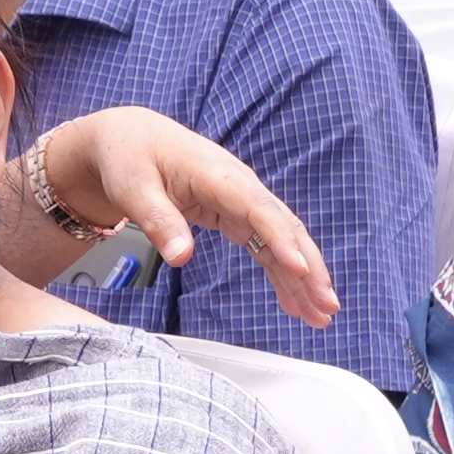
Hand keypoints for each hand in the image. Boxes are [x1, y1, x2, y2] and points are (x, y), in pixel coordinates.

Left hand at [10, 109, 341, 329]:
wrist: (127, 138)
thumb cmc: (129, 157)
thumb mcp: (133, 187)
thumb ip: (158, 220)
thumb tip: (181, 258)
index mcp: (217, 173)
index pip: (257, 209)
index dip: (281, 239)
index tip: (300, 270)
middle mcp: (239, 185)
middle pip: (283, 226)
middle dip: (309, 266)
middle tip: (326, 305)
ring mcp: (241, 200)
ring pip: (282, 239)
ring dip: (303, 277)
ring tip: (321, 315)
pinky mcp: (235, 213)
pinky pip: (266, 244)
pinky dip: (281, 272)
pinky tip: (293, 302)